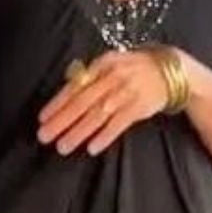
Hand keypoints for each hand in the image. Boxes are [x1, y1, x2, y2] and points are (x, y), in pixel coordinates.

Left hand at [36, 48, 175, 156]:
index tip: (42, 118)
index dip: (57, 103)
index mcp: (101, 65)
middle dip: (61, 121)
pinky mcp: (139, 107)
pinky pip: (119, 124)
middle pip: (82, 102)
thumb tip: (67, 92)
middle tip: (44, 136)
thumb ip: (91, 78)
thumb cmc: (135, 69)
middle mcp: (111, 77)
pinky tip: (92, 148)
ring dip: (78, 132)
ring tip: (63, 147)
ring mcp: (126, 92)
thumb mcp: (111, 65)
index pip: (75, 86)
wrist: (169, 70)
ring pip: (97, 115)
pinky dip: (105, 136)